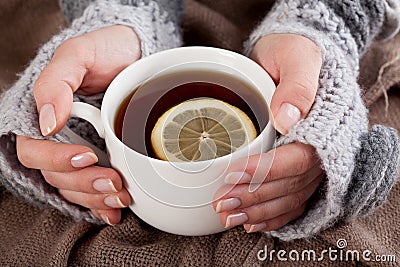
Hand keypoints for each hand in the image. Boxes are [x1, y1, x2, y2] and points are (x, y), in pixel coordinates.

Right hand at [16, 25, 140, 224]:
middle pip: (55, 175)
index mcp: (43, 115)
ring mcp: (78, 150)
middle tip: (113, 181)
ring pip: (73, 188)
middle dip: (84, 184)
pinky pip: (91, 191)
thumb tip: (47, 122)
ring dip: (95, 198)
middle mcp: (58, 138)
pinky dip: (101, 205)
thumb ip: (56, 82)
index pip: (33, 150)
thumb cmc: (105, 50)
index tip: (86, 156)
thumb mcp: (79, 54)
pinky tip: (113, 210)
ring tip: (121, 196)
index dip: (56, 160)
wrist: (135, 56)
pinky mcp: (99, 159)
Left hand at [213, 34, 323, 231]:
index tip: (232, 174)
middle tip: (221, 203)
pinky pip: (293, 199)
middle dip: (254, 197)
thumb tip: (288, 117)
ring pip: (289, 197)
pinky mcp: (298, 167)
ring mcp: (312, 161)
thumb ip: (297, 84)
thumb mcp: (295, 56)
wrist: (292, 55)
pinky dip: (273, 216)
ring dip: (258, 211)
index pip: (297, 158)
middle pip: (291, 184)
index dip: (266, 171)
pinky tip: (251, 222)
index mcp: (324, 125)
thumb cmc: (293, 52)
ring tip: (228, 217)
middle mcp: (322, 149)